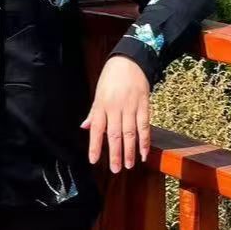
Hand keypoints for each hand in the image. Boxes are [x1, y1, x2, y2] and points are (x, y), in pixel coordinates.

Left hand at [80, 55, 151, 171]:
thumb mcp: (98, 93)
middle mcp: (115, 107)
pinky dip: (145, 140)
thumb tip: (85, 127)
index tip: (94, 160)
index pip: (97, 129)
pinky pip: (144, 126)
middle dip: (115, 154)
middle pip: (114, 134)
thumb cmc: (111, 77)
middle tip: (116, 169)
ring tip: (129, 165)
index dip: (95, 146)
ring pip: (130, 133)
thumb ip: (94, 112)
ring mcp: (130, 107)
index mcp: (101, 105)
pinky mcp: (144, 105)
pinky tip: (143, 152)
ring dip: (130, 151)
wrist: (130, 60)